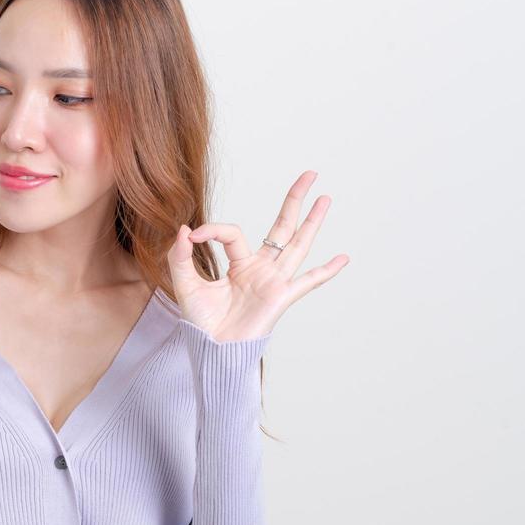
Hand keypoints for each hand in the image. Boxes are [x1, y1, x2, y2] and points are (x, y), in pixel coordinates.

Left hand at [167, 170, 348, 341]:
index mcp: (240, 264)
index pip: (232, 233)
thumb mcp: (184, 284)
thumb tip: (185, 229)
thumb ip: (180, 257)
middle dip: (295, 201)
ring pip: (297, 245)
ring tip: (325, 198)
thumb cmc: (201, 321)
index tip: (193, 236)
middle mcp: (261, 269)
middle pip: (282, 228)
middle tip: (310, 174)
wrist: (211, 350)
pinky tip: (343, 258)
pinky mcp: (281, 297)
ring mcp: (274, 281)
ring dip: (312, 222)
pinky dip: (326, 271)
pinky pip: (307, 282)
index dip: (212, 230)